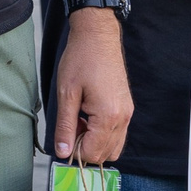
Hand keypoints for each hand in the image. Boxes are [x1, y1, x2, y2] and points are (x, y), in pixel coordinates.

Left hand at [51, 11, 133, 163]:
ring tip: (79, 122)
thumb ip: (65, 126)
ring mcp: (127, 113)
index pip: (93, 153)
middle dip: (85, 148)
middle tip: (70, 127)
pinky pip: (117, 133)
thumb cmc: (81, 59)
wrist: (98, 36)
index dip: (74, 152)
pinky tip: (87, 117)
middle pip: (105, 154)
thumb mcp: (67, 94)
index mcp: (108, 116)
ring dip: (94, 142)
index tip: (63, 139)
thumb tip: (63, 152)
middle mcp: (123, 118)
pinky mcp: (127, 108)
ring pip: (113, 147)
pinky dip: (102, 133)